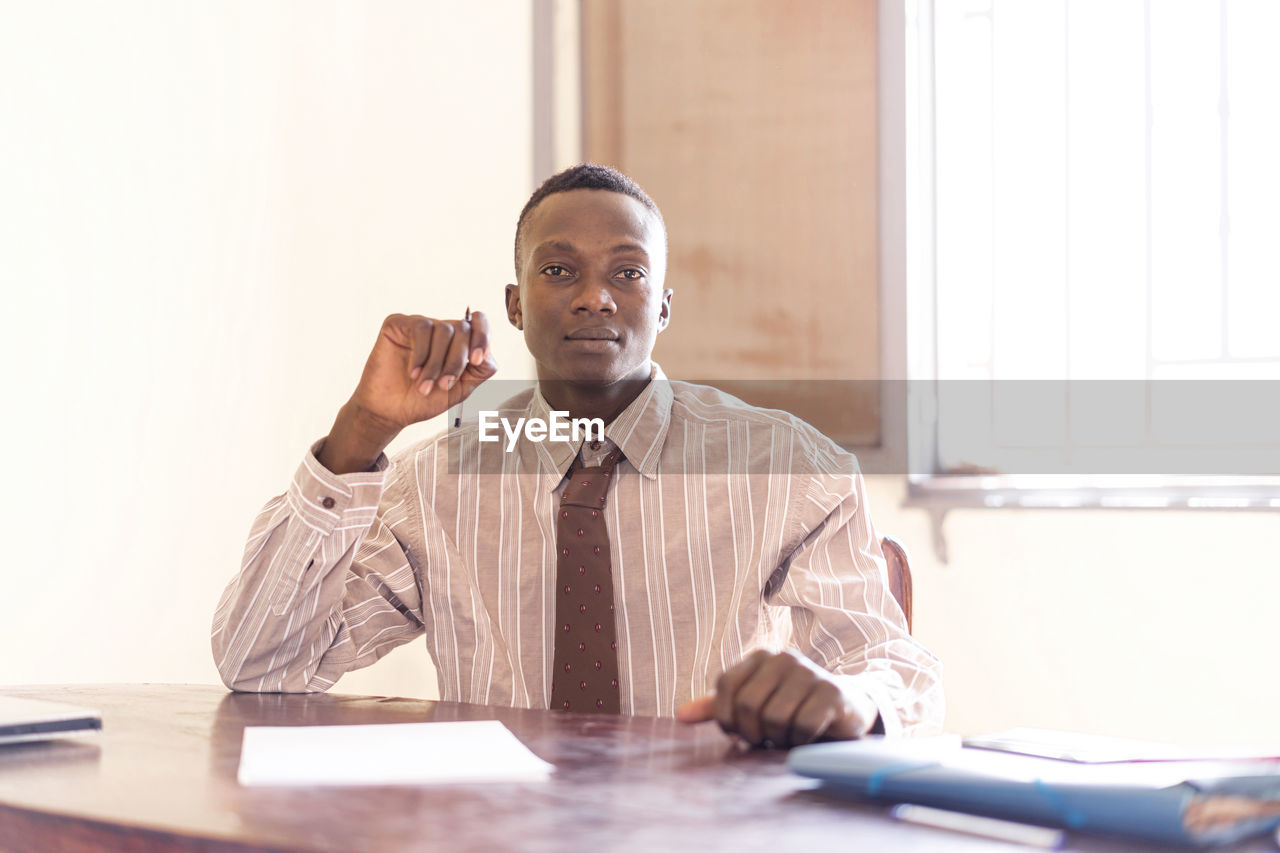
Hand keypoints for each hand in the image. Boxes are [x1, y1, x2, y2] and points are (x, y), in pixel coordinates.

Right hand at [318, 311, 497, 473]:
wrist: (389, 412)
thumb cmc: (423, 401)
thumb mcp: (460, 390)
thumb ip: (480, 371)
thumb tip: (488, 354)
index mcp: (458, 343)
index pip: (479, 323)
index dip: (483, 338)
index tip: (476, 361)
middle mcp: (441, 330)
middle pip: (463, 329)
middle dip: (456, 361)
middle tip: (443, 386)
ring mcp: (420, 325)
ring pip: (444, 330)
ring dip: (436, 364)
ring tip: (424, 386)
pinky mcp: (398, 323)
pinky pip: (421, 328)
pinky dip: (421, 354)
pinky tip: (413, 373)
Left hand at [675, 649, 879, 748]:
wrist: (843, 708)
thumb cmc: (790, 706)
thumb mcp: (753, 703)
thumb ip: (717, 706)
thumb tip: (680, 714)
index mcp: (760, 656)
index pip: (725, 685)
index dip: (726, 717)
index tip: (738, 733)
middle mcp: (784, 658)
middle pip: (748, 705)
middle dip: (753, 732)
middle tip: (765, 739)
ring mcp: (810, 672)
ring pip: (775, 718)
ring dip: (779, 738)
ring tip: (788, 736)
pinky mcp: (831, 692)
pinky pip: (803, 727)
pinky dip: (800, 741)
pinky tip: (806, 738)